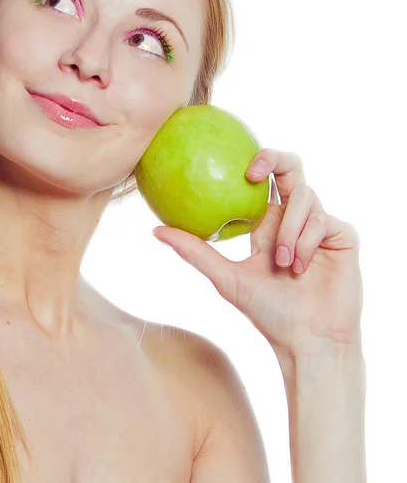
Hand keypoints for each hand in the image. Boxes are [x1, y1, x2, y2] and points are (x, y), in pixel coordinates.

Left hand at [152, 149, 362, 358]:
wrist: (307, 340)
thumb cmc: (267, 312)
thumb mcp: (225, 278)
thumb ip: (194, 251)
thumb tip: (155, 231)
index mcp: (269, 222)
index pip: (264, 179)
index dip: (256, 161)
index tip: (240, 169)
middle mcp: (294, 219)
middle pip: (292, 169)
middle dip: (276, 159)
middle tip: (253, 172)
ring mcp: (320, 226)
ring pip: (307, 198)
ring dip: (290, 230)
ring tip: (283, 264)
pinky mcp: (342, 237)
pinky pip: (325, 221)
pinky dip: (309, 242)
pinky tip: (301, 268)